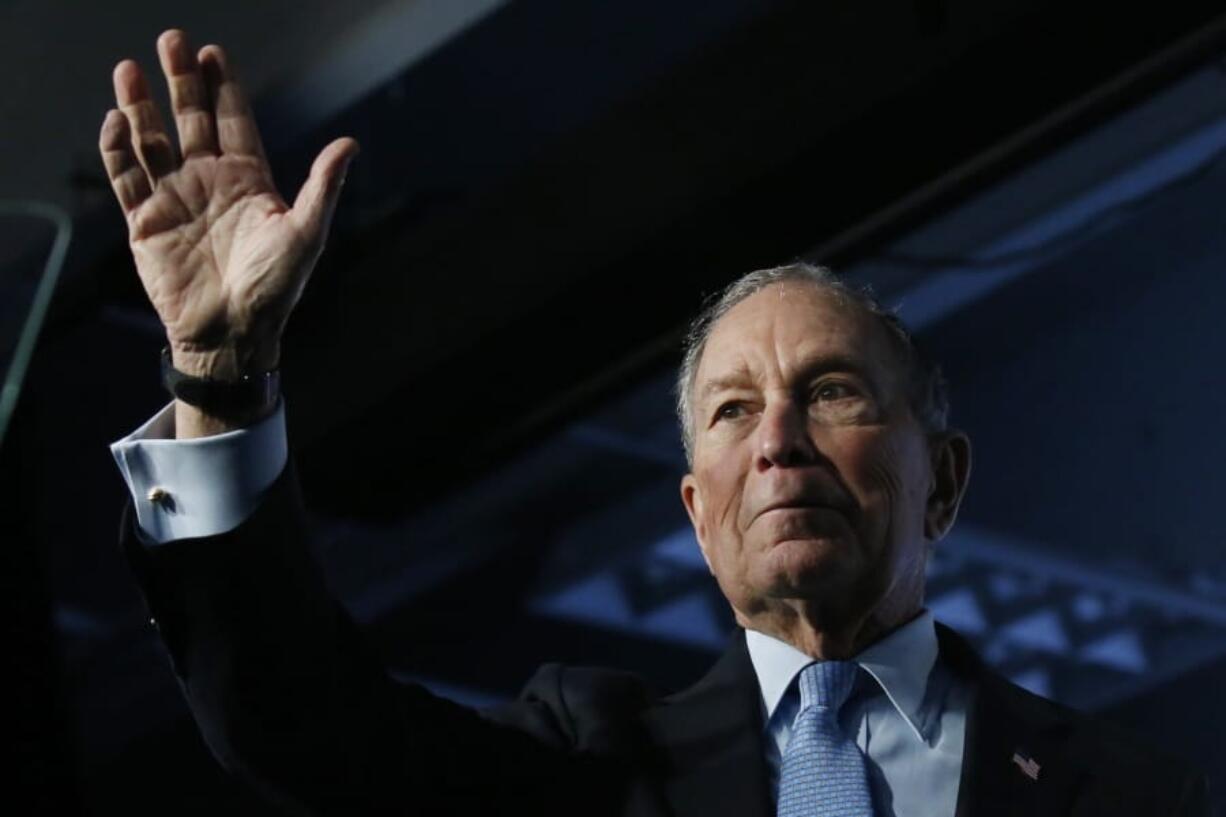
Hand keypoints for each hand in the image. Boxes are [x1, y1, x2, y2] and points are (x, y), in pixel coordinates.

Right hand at [99, 29, 357, 381]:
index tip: (213, 52)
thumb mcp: (306, 233)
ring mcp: (176, 199)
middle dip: (181, 82)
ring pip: (153, 141)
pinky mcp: (146, 223)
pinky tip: (117, 121)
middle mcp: (210, 183)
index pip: (232, 121)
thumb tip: (349, 143)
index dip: (222, 88)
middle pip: (190, 120)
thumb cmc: (275, 289)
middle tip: (172, 41)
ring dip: (141, 107)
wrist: (234, 333)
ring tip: (131, 69)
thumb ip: (322, 186)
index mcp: (249, 181)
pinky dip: (118, 150)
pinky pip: (126, 178)